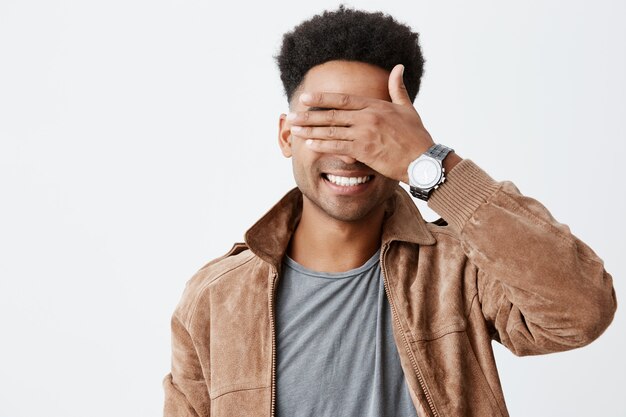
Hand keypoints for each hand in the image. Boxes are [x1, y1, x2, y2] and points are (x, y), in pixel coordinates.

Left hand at [288, 64, 434, 183]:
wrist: (424, 159)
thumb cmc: (417, 136)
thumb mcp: (408, 108)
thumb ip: (397, 89)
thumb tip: (398, 67)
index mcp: (375, 106)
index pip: (343, 99)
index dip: (321, 98)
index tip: (305, 98)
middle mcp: (367, 117)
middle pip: (331, 114)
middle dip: (308, 116)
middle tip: (291, 116)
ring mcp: (364, 133)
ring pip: (331, 131)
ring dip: (310, 130)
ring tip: (294, 129)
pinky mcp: (364, 150)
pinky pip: (337, 147)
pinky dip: (322, 145)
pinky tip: (309, 144)